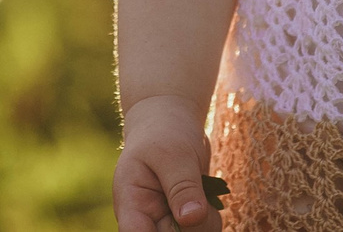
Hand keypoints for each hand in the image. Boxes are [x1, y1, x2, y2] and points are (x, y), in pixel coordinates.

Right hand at [113, 95, 218, 231]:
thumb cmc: (165, 132)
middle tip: (199, 200)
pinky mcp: (185, 223)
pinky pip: (203, 231)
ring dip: (206, 223)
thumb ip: (182, 186)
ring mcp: (166, 223)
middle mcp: (146, 220)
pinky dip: (211, 220)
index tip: (178, 221)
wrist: (171, 123)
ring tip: (202, 190)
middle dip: (191, 227)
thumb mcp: (173, 153)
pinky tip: (207, 198)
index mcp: (130, 204)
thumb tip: (192, 219)